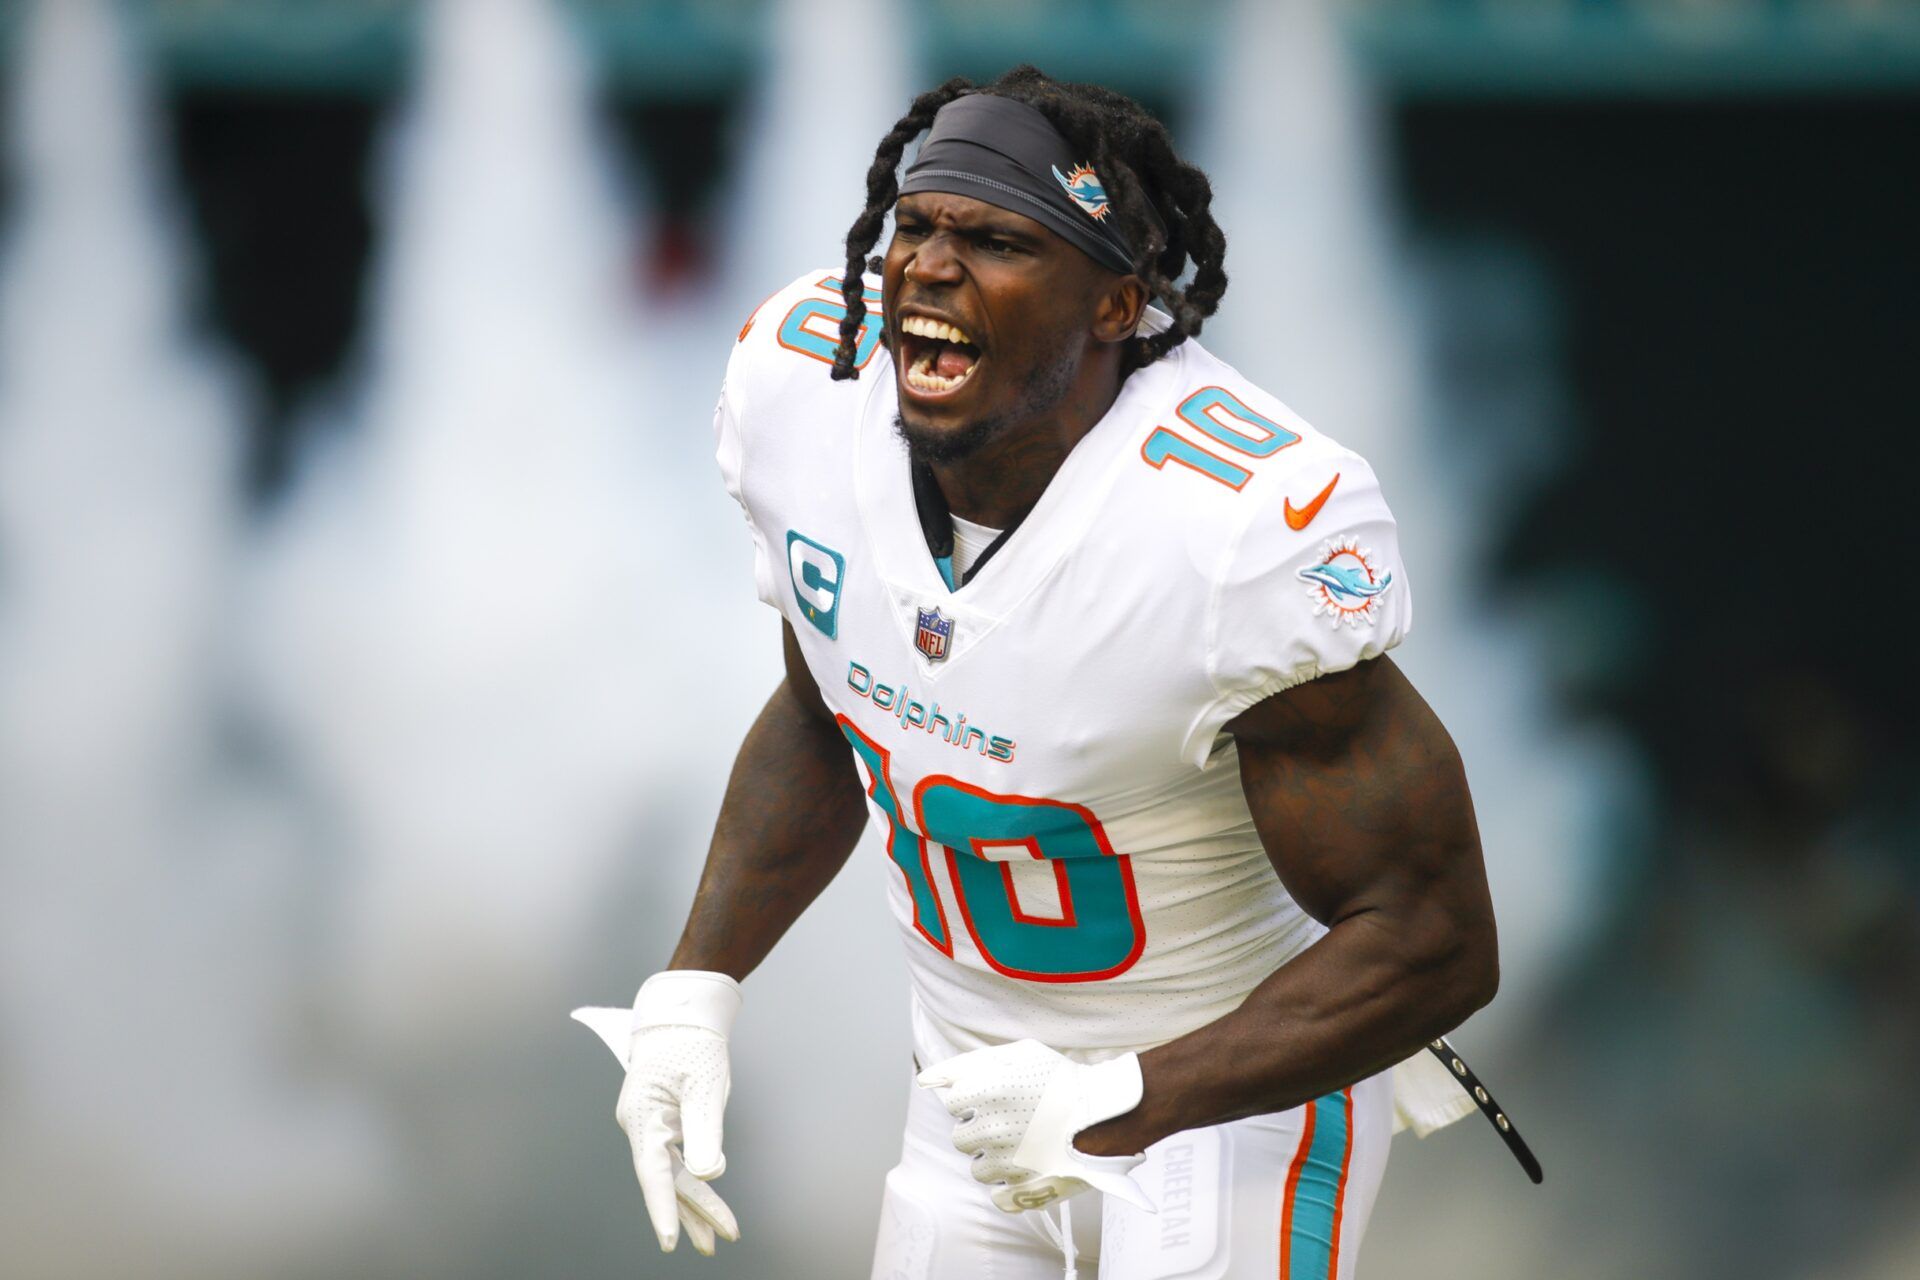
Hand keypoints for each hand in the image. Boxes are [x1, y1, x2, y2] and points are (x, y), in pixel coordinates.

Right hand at [572, 971, 743, 1254]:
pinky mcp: (665, 1123)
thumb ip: (705, 1132)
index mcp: (643, 1116)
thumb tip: (708, 1175)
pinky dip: (692, 1182)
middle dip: (692, 1213)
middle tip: (716, 1244)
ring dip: (694, 1204)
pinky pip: (677, 1161)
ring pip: (672, 1174)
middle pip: (666, 1179)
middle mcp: (641, 1126)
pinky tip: (706, 1205)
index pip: (652, 1172)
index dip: (662, 1209)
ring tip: (714, 1239)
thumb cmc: (692, 1044)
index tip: (669, 1242)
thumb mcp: (705, 1086)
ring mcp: (651, 1126)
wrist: (684, 1016)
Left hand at [916, 1039, 1155, 1213]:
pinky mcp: (1022, 1191)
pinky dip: (1009, 1186)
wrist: (1107, 1113)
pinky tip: (1028, 1167)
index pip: (953, 1102)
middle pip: (960, 1138)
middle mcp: (991, 1130)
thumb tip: (926, 1079)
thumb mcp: (1019, 1054)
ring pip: (977, 1169)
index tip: (998, 1097)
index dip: (975, 1097)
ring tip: (1025, 1144)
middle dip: (980, 1129)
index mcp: (987, 1093)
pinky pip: (997, 1196)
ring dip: (994, 1158)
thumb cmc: (1064, 1080)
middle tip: (1012, 1121)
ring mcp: (1006, 1164)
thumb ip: (966, 1064)